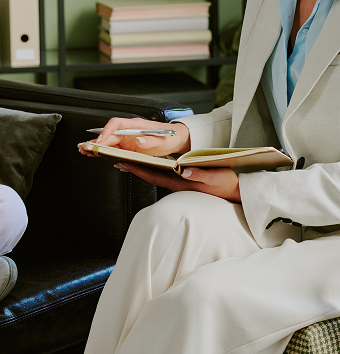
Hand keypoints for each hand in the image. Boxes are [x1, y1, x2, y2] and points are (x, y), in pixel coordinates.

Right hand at [78, 116, 190, 157]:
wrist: (175, 139)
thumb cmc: (169, 137)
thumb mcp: (163, 140)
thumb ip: (150, 141)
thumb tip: (138, 141)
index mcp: (135, 125)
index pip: (116, 124)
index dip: (106, 131)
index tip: (100, 141)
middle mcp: (129, 131)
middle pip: (108, 134)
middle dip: (96, 141)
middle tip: (84, 147)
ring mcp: (127, 139)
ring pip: (108, 142)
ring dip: (96, 146)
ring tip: (84, 151)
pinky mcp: (128, 147)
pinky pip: (113, 149)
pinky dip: (103, 152)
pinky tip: (95, 155)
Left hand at [115, 162, 241, 202]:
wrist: (236, 193)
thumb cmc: (226, 184)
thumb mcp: (215, 178)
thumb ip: (199, 174)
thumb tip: (183, 170)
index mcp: (181, 183)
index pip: (154, 176)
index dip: (138, 169)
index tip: (124, 163)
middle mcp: (176, 184)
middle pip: (150, 176)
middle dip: (133, 168)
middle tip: (117, 161)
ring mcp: (179, 184)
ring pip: (155, 175)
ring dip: (140, 168)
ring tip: (127, 161)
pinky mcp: (183, 182)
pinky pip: (163, 175)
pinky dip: (152, 169)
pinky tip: (147, 164)